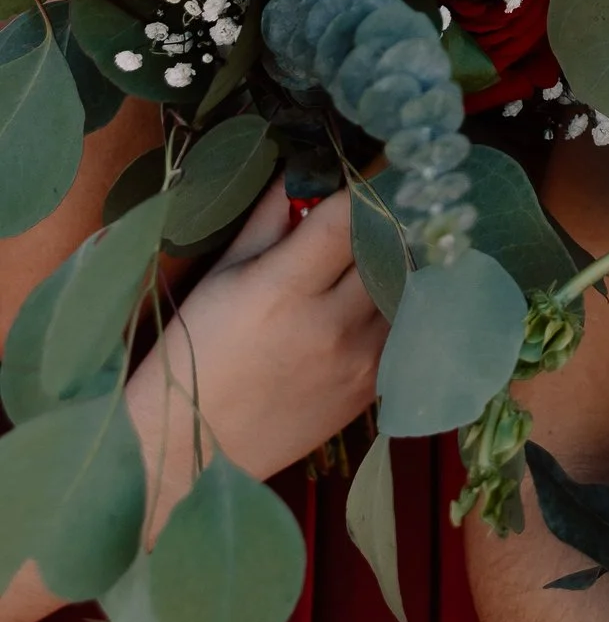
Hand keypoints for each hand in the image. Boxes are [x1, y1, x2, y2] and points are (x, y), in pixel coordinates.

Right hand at [133, 181, 385, 510]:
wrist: (190, 451)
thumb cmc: (195, 354)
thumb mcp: (222, 277)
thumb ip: (268, 220)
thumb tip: (300, 171)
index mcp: (283, 288)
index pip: (350, 217)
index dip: (364, 190)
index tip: (368, 179)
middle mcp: (330, 324)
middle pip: (390, 250)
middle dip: (384, 227)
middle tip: (373, 219)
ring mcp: (357, 361)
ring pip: (405, 290)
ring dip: (396, 268)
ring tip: (372, 263)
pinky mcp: (370, 390)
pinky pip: (404, 333)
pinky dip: (398, 311)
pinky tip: (373, 306)